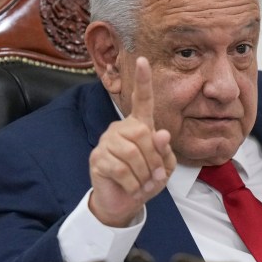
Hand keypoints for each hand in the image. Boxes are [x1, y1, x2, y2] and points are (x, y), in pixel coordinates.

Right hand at [88, 57, 176, 226]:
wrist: (125, 202)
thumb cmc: (146, 180)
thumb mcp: (163, 168)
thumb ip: (165, 151)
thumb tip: (161, 133)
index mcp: (140, 126)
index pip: (143, 100)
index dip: (143, 81)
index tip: (143, 59)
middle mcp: (121, 128)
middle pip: (143, 135)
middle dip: (154, 160)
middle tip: (155, 176)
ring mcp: (107, 142)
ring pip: (131, 154)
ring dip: (143, 174)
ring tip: (143, 183)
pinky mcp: (97, 158)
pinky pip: (120, 169)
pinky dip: (133, 184)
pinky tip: (132, 188)